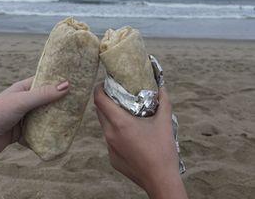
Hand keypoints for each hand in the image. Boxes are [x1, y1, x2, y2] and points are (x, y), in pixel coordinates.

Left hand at [0, 77, 68, 155]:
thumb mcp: (23, 100)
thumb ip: (44, 94)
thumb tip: (67, 85)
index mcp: (24, 88)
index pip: (45, 81)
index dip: (58, 81)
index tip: (75, 81)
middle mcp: (26, 101)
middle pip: (47, 100)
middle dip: (60, 102)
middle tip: (78, 102)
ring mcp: (25, 116)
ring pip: (45, 116)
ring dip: (55, 118)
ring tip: (73, 118)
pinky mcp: (23, 132)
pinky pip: (40, 131)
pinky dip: (48, 133)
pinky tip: (60, 134)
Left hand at [94, 84, 187, 198]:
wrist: (161, 181)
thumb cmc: (162, 151)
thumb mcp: (165, 122)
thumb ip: (164, 101)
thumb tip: (162, 87)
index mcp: (120, 123)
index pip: (99, 100)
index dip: (99, 89)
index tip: (104, 83)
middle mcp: (110, 134)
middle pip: (99, 111)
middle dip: (105, 100)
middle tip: (116, 94)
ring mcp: (110, 148)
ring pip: (104, 126)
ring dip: (110, 116)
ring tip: (125, 113)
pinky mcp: (112, 159)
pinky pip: (109, 140)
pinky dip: (115, 132)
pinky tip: (130, 134)